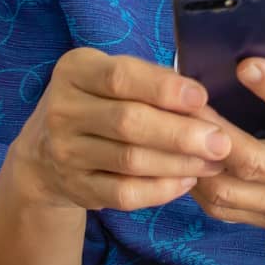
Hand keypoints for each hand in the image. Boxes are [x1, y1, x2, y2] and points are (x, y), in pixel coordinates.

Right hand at [7, 47, 232, 213]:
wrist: (45, 151)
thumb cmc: (97, 101)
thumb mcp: (110, 76)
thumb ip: (148, 80)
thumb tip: (198, 99)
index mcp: (74, 71)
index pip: (120, 78)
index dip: (163, 89)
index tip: (201, 97)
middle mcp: (63, 111)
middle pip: (128, 122)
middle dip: (180, 133)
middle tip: (220, 142)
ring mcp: (67, 153)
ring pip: (130, 161)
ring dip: (178, 163)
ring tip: (213, 162)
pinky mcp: (77, 188)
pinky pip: (125, 193)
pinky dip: (161, 189)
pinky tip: (187, 181)